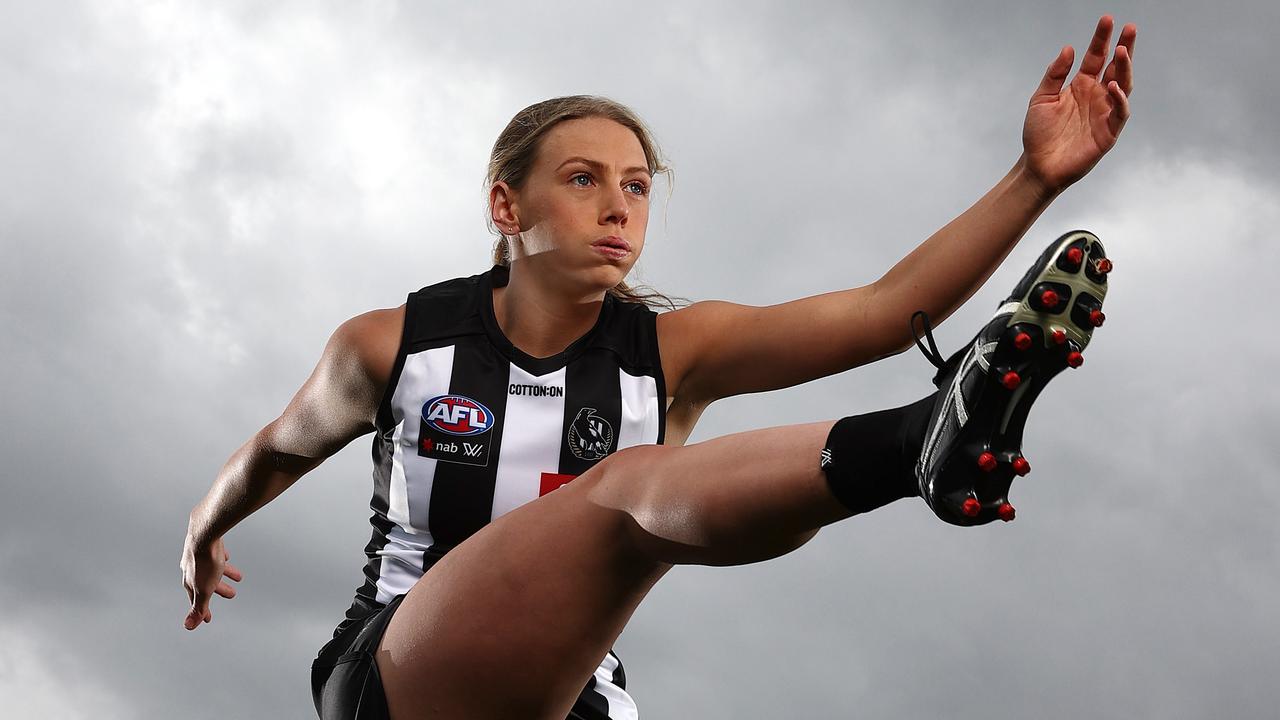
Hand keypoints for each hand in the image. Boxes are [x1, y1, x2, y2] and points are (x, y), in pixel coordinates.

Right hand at [180, 534, 242, 630]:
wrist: (205, 531)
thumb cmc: (205, 561)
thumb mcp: (204, 589)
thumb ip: (198, 607)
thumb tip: (189, 626)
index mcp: (189, 581)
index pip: (195, 600)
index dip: (202, 611)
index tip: (208, 619)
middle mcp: (190, 567)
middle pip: (205, 582)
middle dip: (218, 590)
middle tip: (232, 595)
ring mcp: (197, 554)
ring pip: (212, 568)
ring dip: (224, 574)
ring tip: (239, 577)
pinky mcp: (205, 541)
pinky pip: (213, 553)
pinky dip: (220, 558)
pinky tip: (226, 557)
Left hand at [1022, 15, 1136, 193]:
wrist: (1037, 165)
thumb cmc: (1039, 133)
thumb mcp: (1042, 98)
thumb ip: (1054, 74)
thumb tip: (1068, 48)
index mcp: (1081, 85)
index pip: (1096, 57)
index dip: (1102, 39)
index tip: (1107, 19)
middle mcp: (1097, 95)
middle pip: (1116, 67)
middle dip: (1125, 47)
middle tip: (1130, 27)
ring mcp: (1105, 112)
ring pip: (1123, 85)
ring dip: (1125, 68)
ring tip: (1123, 51)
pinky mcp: (1109, 131)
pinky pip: (1120, 112)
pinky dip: (1120, 98)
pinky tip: (1114, 86)